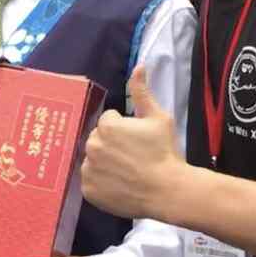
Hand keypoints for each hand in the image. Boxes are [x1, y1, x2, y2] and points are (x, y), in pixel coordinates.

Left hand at [82, 66, 184, 220]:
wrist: (167, 191)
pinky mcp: (88, 190)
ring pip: (93, 159)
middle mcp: (92, 146)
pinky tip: (118, 184)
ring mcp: (88, 169)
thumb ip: (142, 92)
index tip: (137, 140)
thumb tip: (139, 65)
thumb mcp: (158, 118)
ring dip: (104, 162)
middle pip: (98, 139)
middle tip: (132, 156)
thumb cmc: (164, 152)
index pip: (109, 120)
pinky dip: (100, 182)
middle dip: (111, 143)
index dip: (124, 128)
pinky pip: (90, 181)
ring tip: (126, 171)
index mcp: (107, 126)